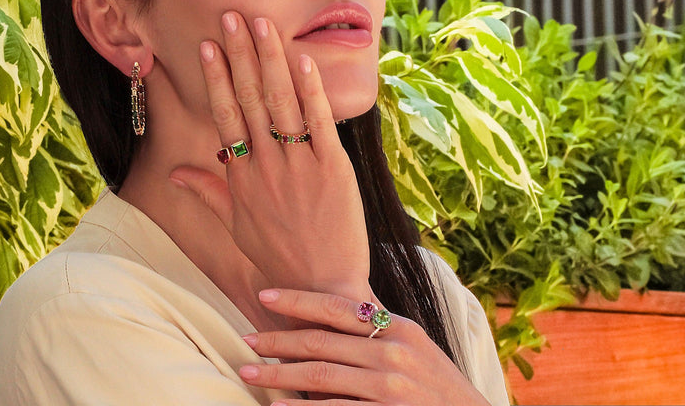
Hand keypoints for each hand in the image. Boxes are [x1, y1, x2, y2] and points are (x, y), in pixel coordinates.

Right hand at [169, 12, 370, 299]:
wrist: (322, 287)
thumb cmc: (279, 256)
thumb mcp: (236, 226)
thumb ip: (209, 192)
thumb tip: (176, 172)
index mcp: (240, 177)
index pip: (224, 117)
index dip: (216, 79)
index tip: (209, 46)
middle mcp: (266, 166)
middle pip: (249, 100)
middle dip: (241, 55)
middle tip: (232, 17)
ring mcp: (300, 166)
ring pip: (281, 103)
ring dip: (271, 60)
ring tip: (262, 24)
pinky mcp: (334, 170)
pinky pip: (320, 123)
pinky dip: (311, 90)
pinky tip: (302, 61)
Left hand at [237, 288, 491, 405]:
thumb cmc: (438, 386)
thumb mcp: (416, 347)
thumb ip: (381, 329)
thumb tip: (337, 310)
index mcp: (399, 329)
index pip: (338, 307)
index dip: (298, 301)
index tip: (265, 297)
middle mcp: (393, 354)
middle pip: (321, 341)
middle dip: (278, 340)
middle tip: (246, 339)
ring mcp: (389, 388)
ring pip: (320, 376)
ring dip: (279, 374)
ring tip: (249, 372)